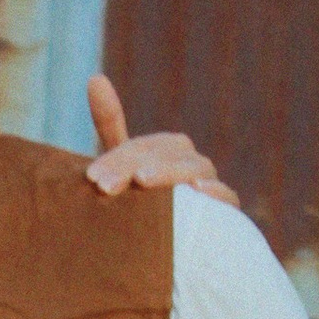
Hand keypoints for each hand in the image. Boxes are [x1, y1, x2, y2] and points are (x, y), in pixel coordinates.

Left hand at [84, 74, 238, 210]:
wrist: (173, 242)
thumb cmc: (145, 200)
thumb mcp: (124, 165)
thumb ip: (112, 124)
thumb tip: (96, 76)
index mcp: (165, 151)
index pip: (140, 148)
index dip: (116, 159)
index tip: (91, 177)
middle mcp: (189, 163)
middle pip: (166, 154)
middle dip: (134, 166)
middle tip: (106, 185)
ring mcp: (209, 184)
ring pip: (195, 170)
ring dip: (169, 172)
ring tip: (145, 179)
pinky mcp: (227, 211)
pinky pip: (226, 198)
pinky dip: (216, 192)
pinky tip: (199, 191)